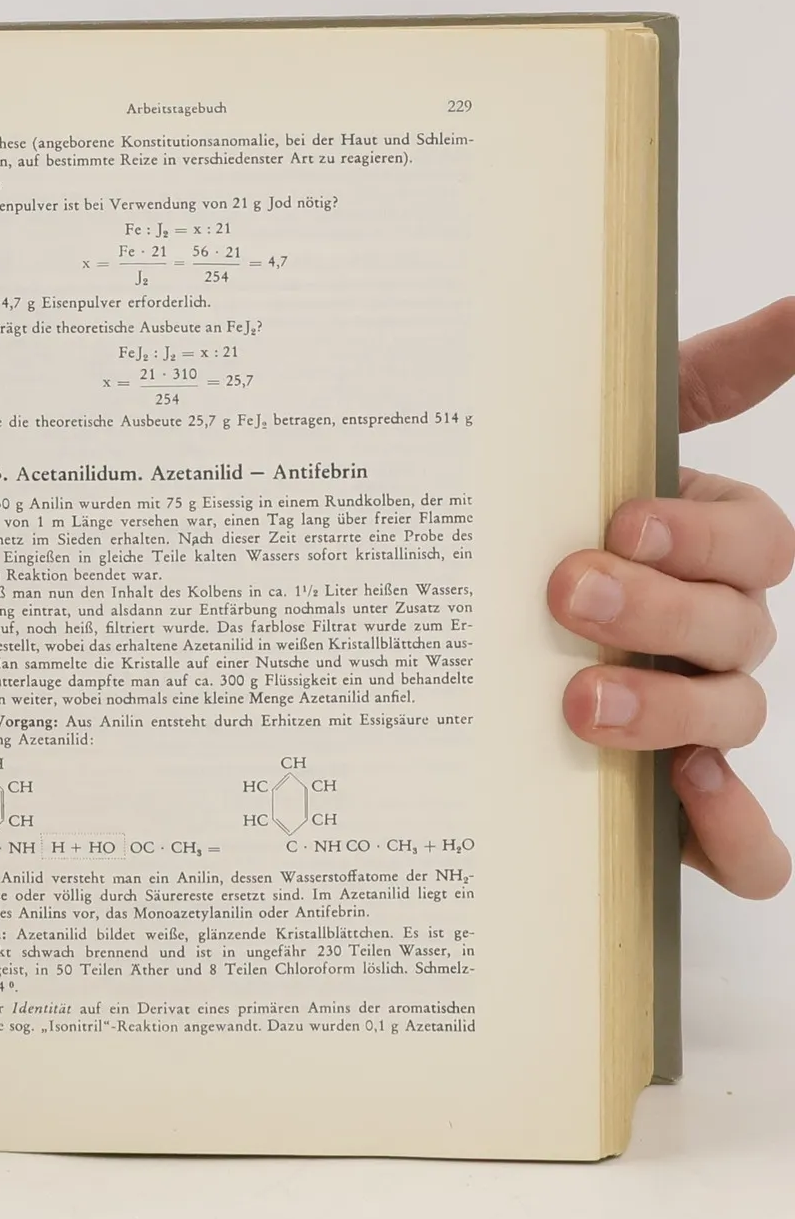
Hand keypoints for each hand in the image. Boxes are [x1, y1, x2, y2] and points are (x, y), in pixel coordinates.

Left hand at [549, 298, 794, 897]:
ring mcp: (699, 718)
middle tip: (564, 594)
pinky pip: (742, 846)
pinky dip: (736, 836)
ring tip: (578, 701)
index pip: (756, 539)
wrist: (462, 595)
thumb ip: (710, 371)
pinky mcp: (671, 804)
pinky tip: (689, 802)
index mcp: (710, 547)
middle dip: (656, 611)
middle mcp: (716, 632)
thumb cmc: (547, 508)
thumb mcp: (610, 428)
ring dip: (669, 710)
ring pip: (735, 721)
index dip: (701, 531)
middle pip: (738, 628)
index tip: (619, 517)